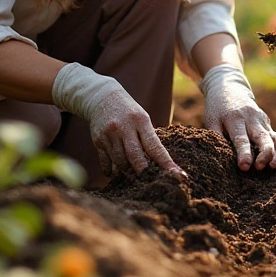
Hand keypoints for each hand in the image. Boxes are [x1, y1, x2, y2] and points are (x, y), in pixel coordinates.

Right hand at [53, 63, 184, 177]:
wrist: (102, 97)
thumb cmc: (129, 112)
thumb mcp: (142, 118)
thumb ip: (149, 138)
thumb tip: (159, 164)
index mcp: (141, 121)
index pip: (155, 146)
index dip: (166, 163)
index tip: (178, 176)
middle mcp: (124, 127)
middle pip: (135, 156)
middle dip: (143, 171)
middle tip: (148, 179)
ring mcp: (109, 134)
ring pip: (120, 162)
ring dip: (127, 171)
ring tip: (131, 173)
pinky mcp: (98, 140)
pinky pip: (106, 162)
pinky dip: (110, 170)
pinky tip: (114, 172)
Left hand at [200, 63, 275, 170]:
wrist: (231, 89)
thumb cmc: (218, 109)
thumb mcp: (212, 120)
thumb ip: (217, 137)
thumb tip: (220, 158)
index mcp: (235, 119)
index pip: (241, 139)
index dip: (243, 154)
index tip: (244, 167)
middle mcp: (252, 119)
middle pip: (262, 137)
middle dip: (263, 154)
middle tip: (259, 168)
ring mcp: (262, 121)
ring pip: (274, 138)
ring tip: (274, 167)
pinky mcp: (267, 124)